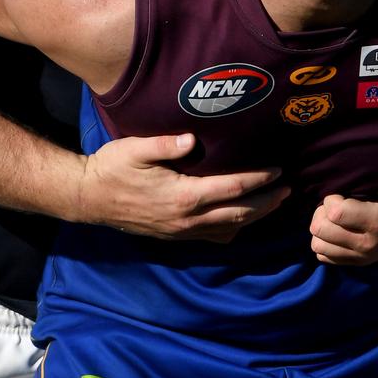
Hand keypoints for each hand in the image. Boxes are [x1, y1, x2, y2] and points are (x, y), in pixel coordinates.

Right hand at [77, 133, 289, 241]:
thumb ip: (166, 144)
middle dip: (267, 202)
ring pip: (230, 228)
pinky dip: (234, 229)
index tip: (278, 170)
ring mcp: (182, 231)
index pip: (233, 188)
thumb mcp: (136, 148)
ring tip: (274, 203)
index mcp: (184, 196)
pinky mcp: (176, 236)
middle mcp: (187, 219)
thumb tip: (192, 140)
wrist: (89, 198)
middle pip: (240, 213)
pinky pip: (213, 237)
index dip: (259, 180)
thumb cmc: (113, 168)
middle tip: (288, 190)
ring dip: (256, 217)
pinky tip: (243, 220)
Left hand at [309, 172, 377, 265]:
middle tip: (338, 200)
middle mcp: (368, 244)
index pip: (335, 212)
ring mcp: (362, 257)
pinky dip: (326, 241)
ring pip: (317, 244)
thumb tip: (366, 172)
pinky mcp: (358, 263)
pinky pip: (324, 256)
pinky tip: (339, 227)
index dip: (332, 196)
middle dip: (322, 210)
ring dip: (322, 226)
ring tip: (337, 214)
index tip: (343, 189)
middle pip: (320, 229)